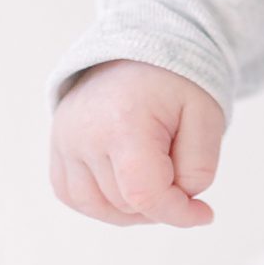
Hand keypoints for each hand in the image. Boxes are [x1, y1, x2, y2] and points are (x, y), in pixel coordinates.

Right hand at [49, 59, 222, 227]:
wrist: (140, 50)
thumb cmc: (177, 80)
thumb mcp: (207, 115)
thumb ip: (199, 165)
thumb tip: (182, 202)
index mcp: (123, 123)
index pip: (145, 194)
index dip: (177, 213)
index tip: (204, 214)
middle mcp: (83, 137)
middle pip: (126, 204)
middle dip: (161, 200)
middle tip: (182, 168)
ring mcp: (63, 144)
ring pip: (100, 208)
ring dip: (134, 207)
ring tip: (158, 172)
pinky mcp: (56, 152)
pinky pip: (78, 198)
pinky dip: (106, 202)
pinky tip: (130, 179)